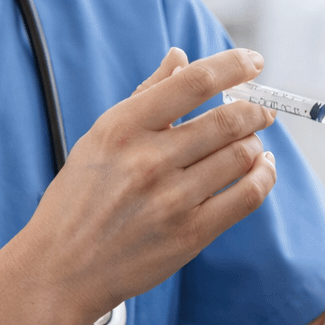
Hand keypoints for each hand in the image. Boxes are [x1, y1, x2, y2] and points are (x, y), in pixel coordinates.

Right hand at [26, 47, 278, 324]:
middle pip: (227, 120)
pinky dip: (263, 175)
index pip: (193, 82)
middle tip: (262, 109)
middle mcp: (148, 160)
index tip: (254, 61)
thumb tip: (180, 56)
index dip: (232, 66)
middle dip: (254, 109)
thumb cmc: (80, 198)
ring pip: (241, 155)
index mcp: (122, 127)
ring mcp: (171, 199)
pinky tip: (261, 167)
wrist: (61, 269)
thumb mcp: (101, 137)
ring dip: (255, 142)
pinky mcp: (190, 234)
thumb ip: (146, 95)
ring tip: (253, 141)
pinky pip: (246, 196)